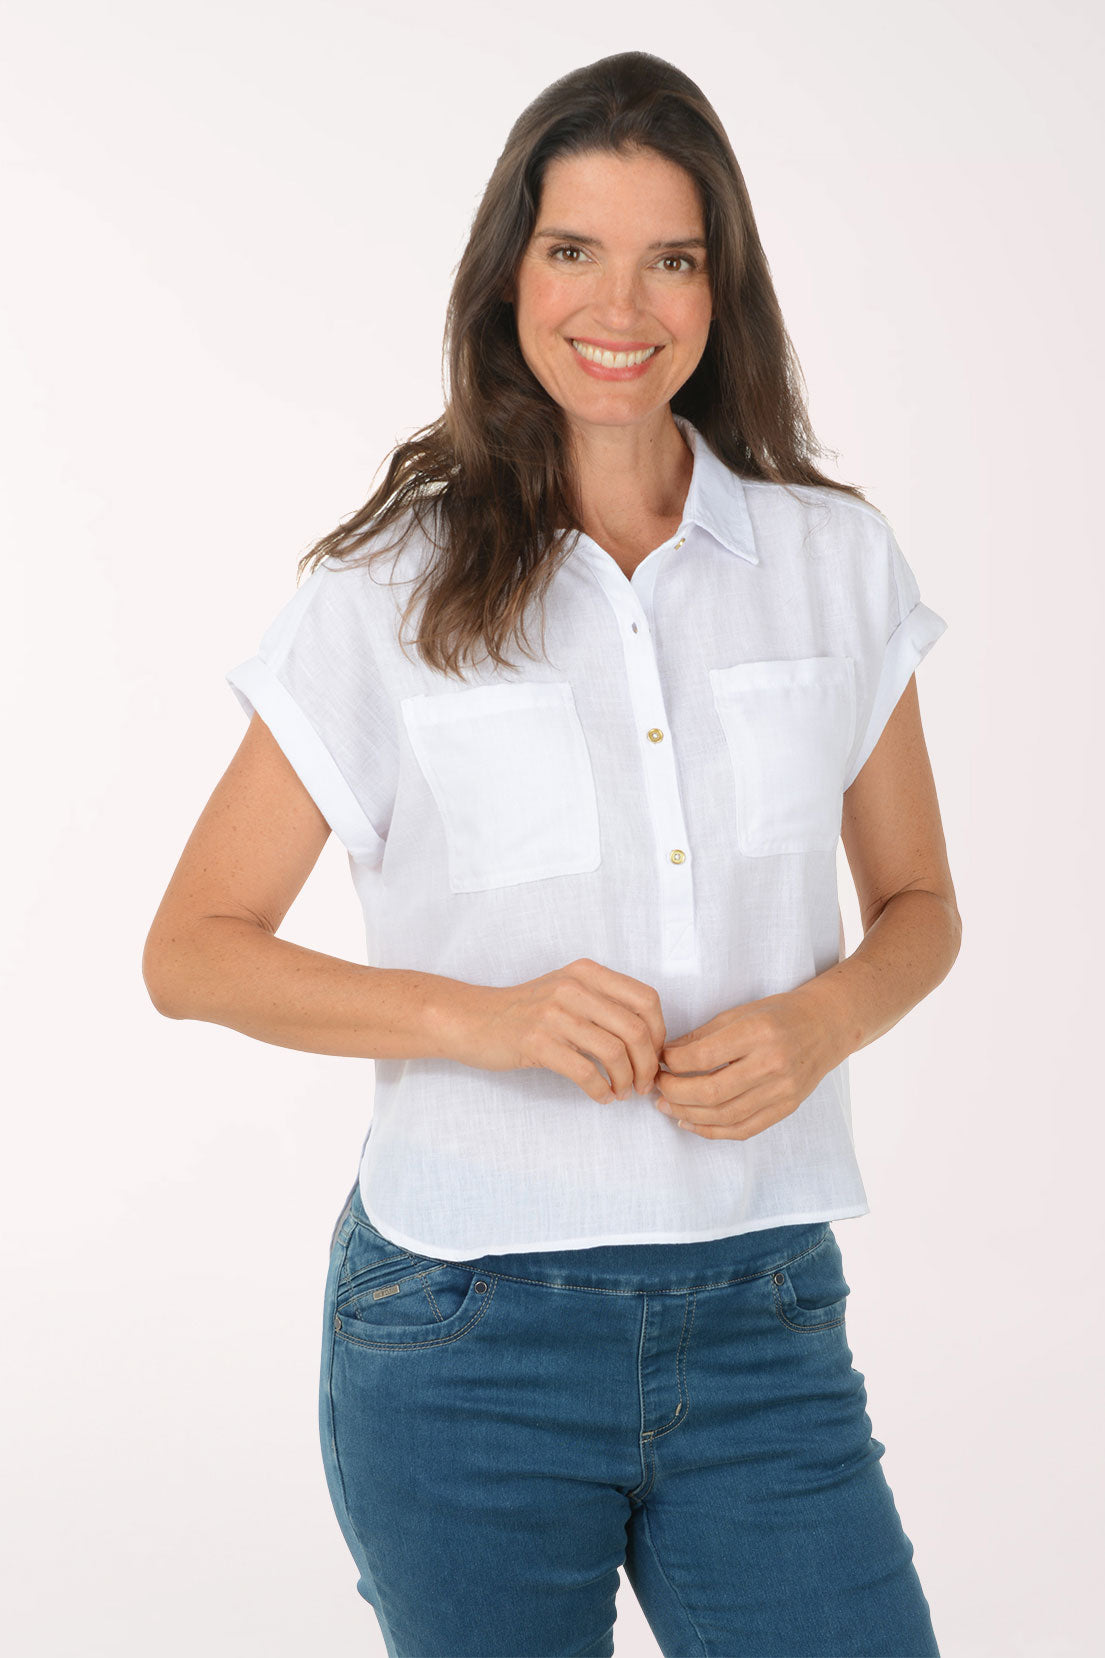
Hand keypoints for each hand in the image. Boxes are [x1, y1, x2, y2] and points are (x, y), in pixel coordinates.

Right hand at [449, 958, 665, 1104]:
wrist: (473, 1019)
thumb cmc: (525, 1010)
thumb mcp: (567, 989)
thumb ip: (604, 1002)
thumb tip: (650, 1038)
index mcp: (587, 972)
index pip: (646, 999)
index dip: (660, 1032)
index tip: (654, 1054)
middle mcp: (574, 988)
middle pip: (635, 1029)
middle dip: (647, 1064)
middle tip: (644, 1083)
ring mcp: (554, 1014)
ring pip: (614, 1052)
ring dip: (627, 1080)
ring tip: (623, 1092)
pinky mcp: (537, 1042)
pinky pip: (585, 1072)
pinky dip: (601, 1090)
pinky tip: (602, 1097)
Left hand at [653, 985, 843, 1140]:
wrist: (827, 1026)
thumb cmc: (781, 1014)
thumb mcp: (741, 1012)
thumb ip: (704, 1035)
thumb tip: (667, 1054)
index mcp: (758, 1033)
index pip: (704, 1056)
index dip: (674, 1062)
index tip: (661, 1059)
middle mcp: (772, 1064)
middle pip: (712, 1091)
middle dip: (675, 1092)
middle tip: (657, 1086)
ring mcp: (782, 1091)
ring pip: (725, 1115)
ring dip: (688, 1115)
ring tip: (666, 1106)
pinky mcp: (786, 1108)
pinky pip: (744, 1129)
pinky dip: (713, 1131)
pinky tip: (691, 1123)